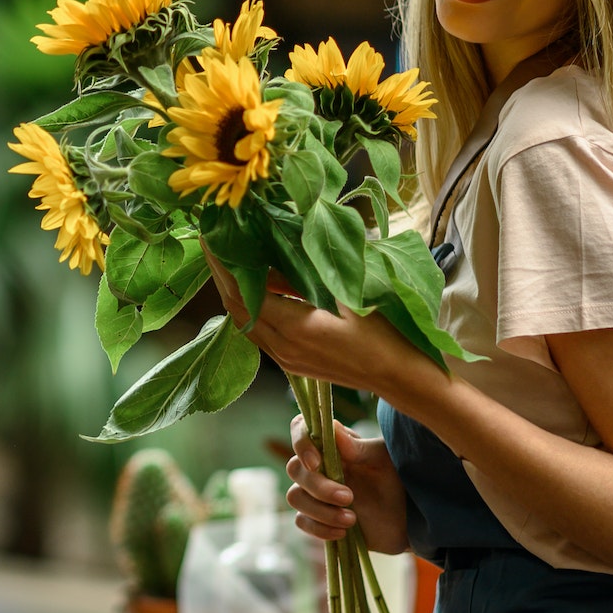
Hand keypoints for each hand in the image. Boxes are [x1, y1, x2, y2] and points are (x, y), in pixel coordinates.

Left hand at [202, 247, 428, 400]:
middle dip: (222, 274)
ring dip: (235, 290)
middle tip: (214, 241)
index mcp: (293, 328)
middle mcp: (281, 347)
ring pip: (246, 321)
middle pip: (236, 308)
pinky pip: (260, 332)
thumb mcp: (347, 293)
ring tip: (231, 257)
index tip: (211, 236)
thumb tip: (283, 240)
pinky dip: (253, 306)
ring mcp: (285, 359)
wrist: (401, 376)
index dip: (223, 264)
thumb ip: (311, 272)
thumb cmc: (383, 332)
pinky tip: (260, 285)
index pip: (242, 292)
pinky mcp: (292, 363)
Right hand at [287, 414, 408, 552]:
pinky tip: (343, 532)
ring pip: (295, 497)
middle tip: (349, 497)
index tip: (316, 462)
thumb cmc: (398, 481)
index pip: (300, 429)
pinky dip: (319, 528)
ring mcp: (315, 493)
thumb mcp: (385, 461)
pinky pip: (302, 522)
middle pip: (295, 469)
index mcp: (333, 444)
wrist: (408, 520)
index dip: (300, 442)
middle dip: (319, 487)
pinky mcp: (317, 518)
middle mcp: (319, 465)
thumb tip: (333, 428)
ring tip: (351, 519)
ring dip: (320, 510)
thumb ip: (359, 448)